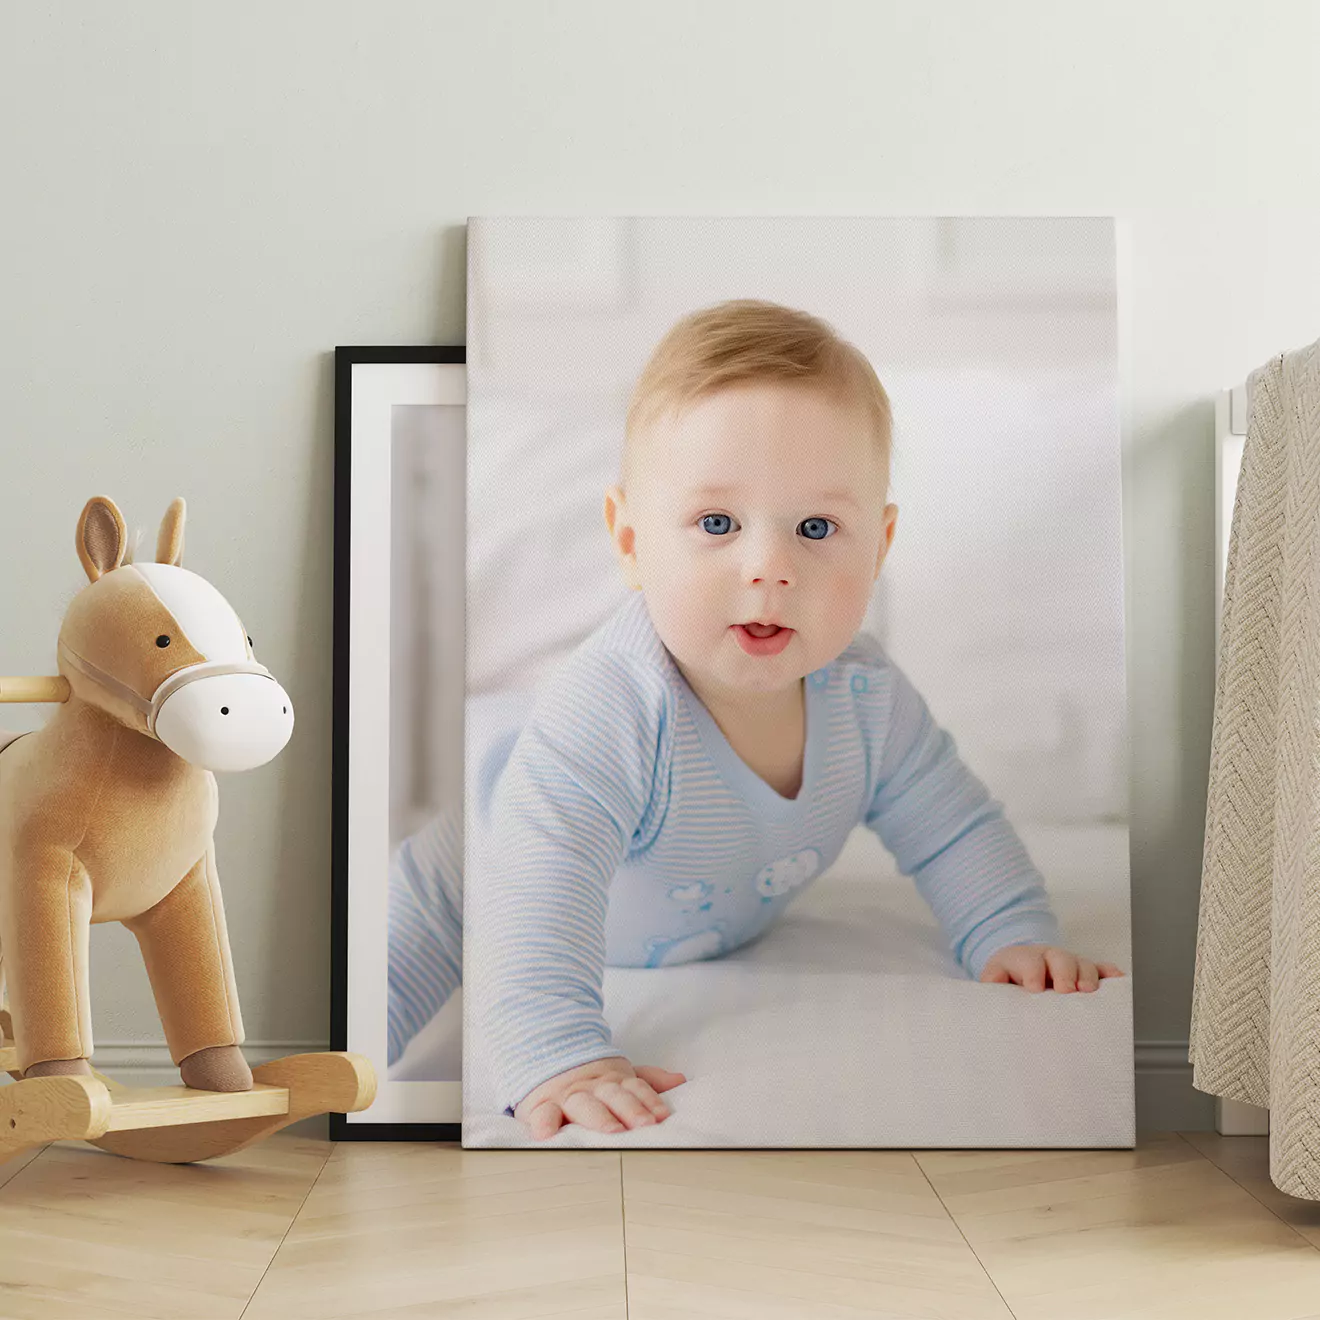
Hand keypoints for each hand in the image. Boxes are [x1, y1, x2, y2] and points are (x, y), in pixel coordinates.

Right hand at [513, 1055, 686, 1139]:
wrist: (545, 1057)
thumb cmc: (590, 1080)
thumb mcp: (618, 1075)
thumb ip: (647, 1080)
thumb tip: (680, 1079)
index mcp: (613, 1080)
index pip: (635, 1088)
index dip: (649, 1100)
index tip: (661, 1116)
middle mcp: (592, 1087)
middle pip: (613, 1095)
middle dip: (630, 1109)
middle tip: (645, 1126)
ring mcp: (566, 1096)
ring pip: (584, 1104)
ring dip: (599, 1117)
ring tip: (612, 1131)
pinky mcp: (541, 1107)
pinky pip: (542, 1114)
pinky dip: (544, 1124)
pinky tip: (548, 1136)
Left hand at [979, 943, 1124, 992]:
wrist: (1018, 968)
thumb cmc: (1006, 979)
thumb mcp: (993, 979)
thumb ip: (991, 982)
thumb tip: (989, 988)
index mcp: (1024, 958)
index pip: (1029, 961)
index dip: (1032, 973)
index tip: (1034, 989)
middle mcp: (1049, 957)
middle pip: (1060, 959)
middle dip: (1064, 973)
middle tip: (1066, 990)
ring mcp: (1069, 963)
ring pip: (1083, 964)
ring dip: (1088, 976)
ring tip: (1089, 991)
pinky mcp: (1085, 971)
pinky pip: (1101, 968)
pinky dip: (1110, 973)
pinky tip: (1119, 979)